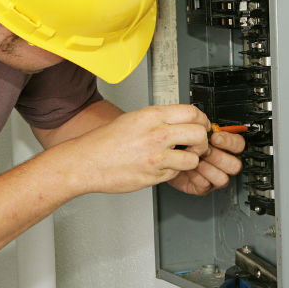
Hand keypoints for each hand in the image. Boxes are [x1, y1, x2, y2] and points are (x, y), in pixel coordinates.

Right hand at [67, 104, 211, 194]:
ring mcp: (156, 156)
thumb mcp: (132, 119)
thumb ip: (157, 119)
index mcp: (151, 116)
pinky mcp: (154, 175)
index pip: (192, 111)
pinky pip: (176, 173)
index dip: (201, 119)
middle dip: (202, 140)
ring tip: (181, 158)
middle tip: (196, 144)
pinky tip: (162, 166)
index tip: (200, 124)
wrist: (86, 162)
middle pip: (199, 133)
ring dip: (191, 159)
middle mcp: (156, 134)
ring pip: (193, 158)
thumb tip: (178, 120)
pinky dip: (173, 172)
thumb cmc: (103, 142)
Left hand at [168, 130, 244, 194]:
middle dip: (218, 157)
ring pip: (223, 178)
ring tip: (195, 160)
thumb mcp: (190, 131)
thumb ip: (202, 129)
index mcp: (224, 147)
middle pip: (235, 165)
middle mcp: (223, 163)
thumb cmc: (180, 143)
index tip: (215, 137)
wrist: (165, 157)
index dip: (230, 141)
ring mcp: (214, 176)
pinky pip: (206, 185)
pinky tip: (188, 169)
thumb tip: (207, 124)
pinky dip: (195, 177)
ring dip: (207, 168)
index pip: (239, 145)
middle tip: (204, 151)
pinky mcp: (203, 187)